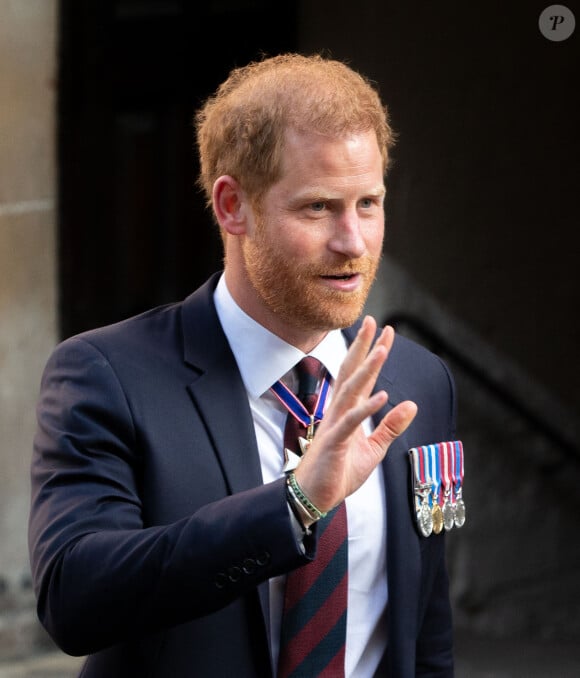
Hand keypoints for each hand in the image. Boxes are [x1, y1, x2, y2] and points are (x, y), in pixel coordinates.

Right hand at [293, 316, 416, 511]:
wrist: (315, 496)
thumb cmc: (340, 472)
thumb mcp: (374, 449)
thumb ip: (391, 426)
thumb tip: (411, 404)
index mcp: (349, 411)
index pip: (363, 375)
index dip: (374, 353)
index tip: (386, 332)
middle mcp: (340, 411)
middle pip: (352, 372)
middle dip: (363, 347)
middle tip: (373, 321)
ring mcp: (336, 424)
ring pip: (351, 390)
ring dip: (367, 370)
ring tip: (382, 350)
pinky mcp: (335, 442)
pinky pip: (352, 421)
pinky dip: (367, 408)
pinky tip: (383, 395)